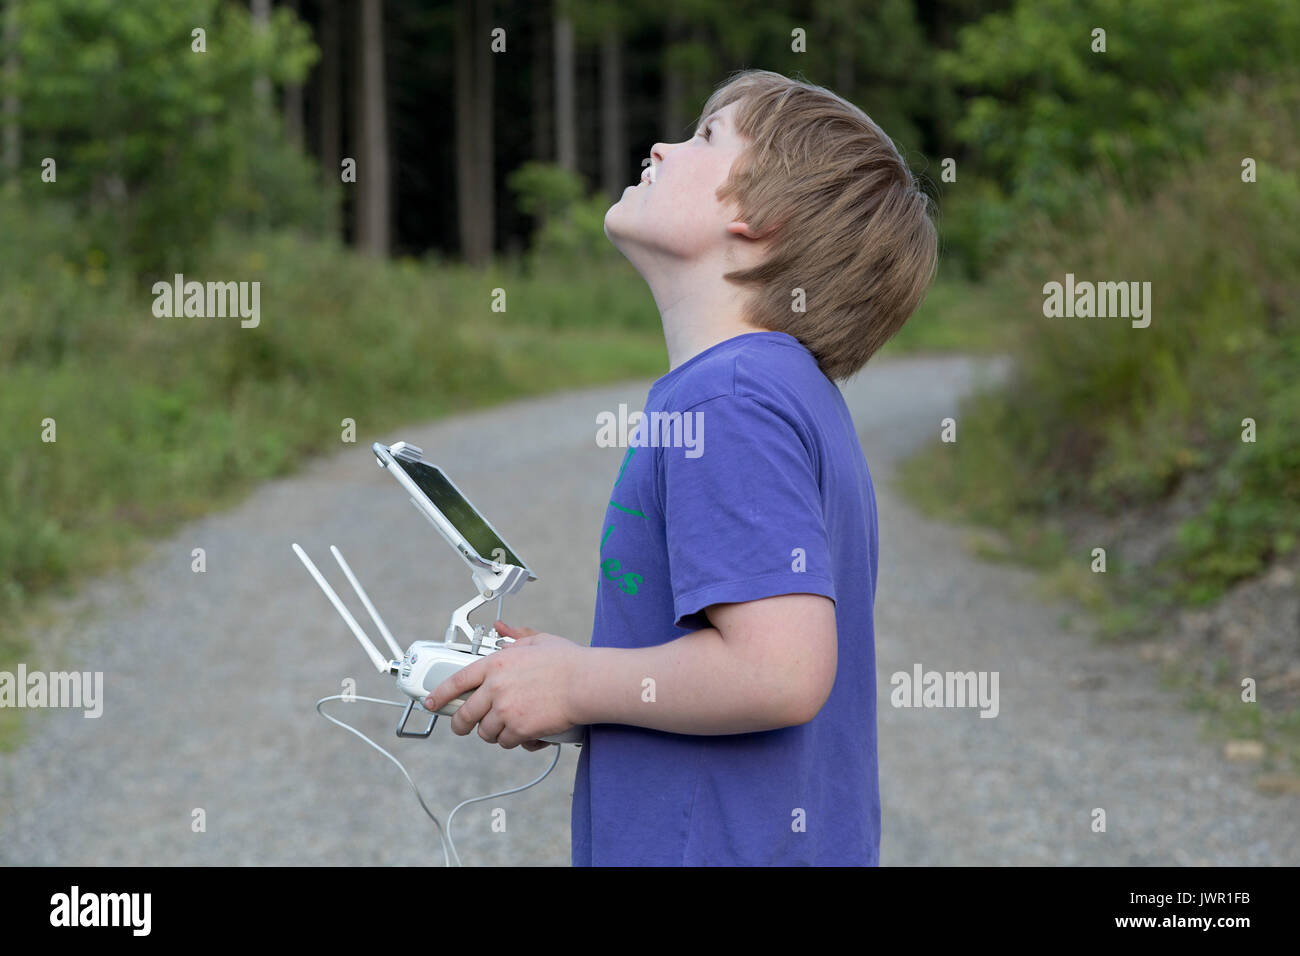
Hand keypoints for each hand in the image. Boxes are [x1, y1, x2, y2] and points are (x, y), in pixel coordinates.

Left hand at [424, 620, 583, 750]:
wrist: (585, 683)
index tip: (431, 702)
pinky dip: (515, 741)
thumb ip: (515, 637)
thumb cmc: (567, 661)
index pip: (457, 681)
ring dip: (493, 733)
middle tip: (464, 728)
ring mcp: (505, 710)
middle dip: (461, 725)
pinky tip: (525, 734)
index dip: (440, 694)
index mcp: (496, 664)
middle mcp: (495, 688)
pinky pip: (507, 742)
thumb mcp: (538, 640)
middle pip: (465, 715)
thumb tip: (502, 629)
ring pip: (486, 732)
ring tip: (507, 728)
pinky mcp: (519, 729)